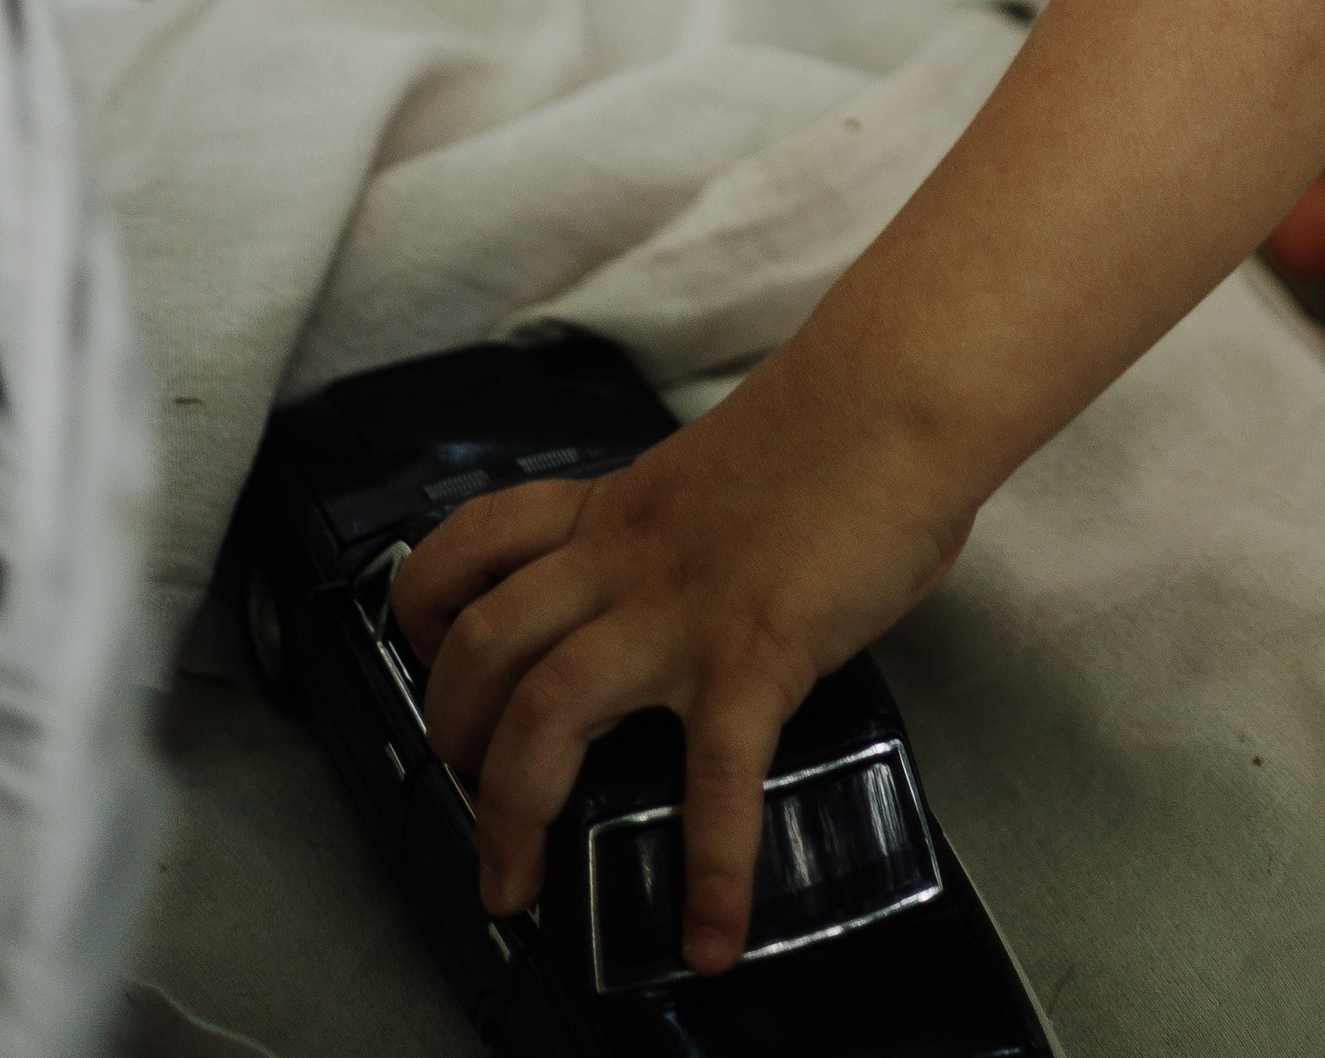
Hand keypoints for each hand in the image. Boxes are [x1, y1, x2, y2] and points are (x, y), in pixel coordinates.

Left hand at [391, 350, 966, 971]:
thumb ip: (699, 539)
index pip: (476, 543)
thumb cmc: (837, 424)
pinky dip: (710, 870)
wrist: (898, 389)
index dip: (426, 608)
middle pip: (483, 641)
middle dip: (447, 734)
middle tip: (467, 794)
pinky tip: (714, 934)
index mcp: (619, 511)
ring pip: (546, 705)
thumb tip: (729, 597)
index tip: (430, 659)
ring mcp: (683, 608)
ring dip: (511, 809)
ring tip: (518, 880)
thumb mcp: (725, 473)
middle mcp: (628, 559)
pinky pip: (714, 777)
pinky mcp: (755, 651)